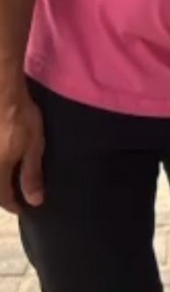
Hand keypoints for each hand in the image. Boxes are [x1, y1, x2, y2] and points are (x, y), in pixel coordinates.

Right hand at [0, 84, 44, 213]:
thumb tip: (34, 201)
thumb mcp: (33, 146)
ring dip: (0, 179)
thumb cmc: (20, 118)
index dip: (13, 205)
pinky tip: (4, 162)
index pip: (3, 198)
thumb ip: (31, 174)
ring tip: (8, 179)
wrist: (2, 93)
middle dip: (2, 195)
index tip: (22, 209)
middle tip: (13, 197)